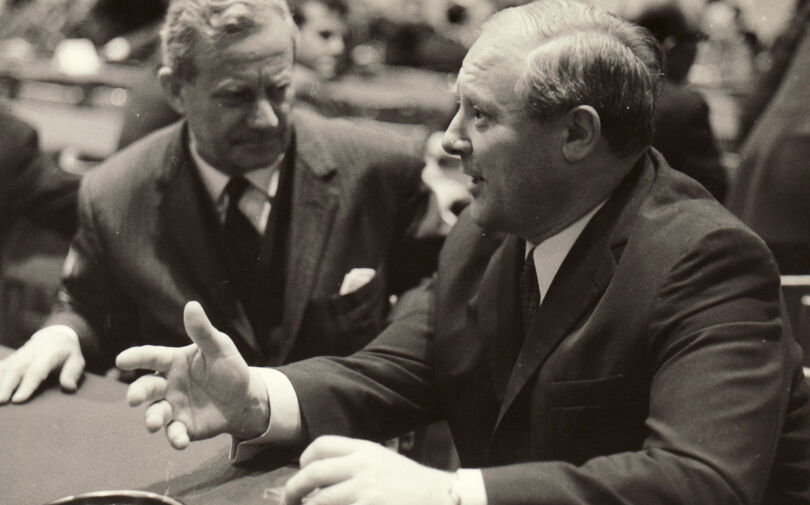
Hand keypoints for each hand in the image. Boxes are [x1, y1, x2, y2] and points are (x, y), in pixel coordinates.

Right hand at [0, 326, 83, 403]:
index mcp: (48, 355)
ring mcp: (17, 356)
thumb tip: (68, 388)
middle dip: (6, 386)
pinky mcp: (9, 360)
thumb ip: (72, 374)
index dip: (27, 386)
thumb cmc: (67, 353)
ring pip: (4, 369)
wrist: (54, 335)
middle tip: (0, 401)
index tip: (18, 400)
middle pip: (16, 370)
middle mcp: (29, 355)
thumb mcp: (77, 361)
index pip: (36, 371)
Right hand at [116, 301, 268, 448]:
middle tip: (133, 399)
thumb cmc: (229, 369)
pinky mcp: (183, 426)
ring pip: (156, 412)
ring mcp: (173, 406)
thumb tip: (191, 305)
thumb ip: (203, 331)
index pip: (152, 356)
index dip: (136, 357)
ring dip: (153, 418)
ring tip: (154, 423)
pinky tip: (181, 441)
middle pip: (147, 387)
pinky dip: (175, 438)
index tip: (121, 360)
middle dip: (138, 393)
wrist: (244, 399)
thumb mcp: (220, 348)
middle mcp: (168, 384)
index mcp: (174, 361)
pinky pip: (174, 433)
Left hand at [282, 435, 454, 504]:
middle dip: (293, 489)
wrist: (440, 499)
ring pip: (319, 501)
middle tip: (289, 501)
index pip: (321, 446)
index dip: (304, 460)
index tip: (300, 474)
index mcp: (364, 450)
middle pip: (313, 472)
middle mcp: (362, 466)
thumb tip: (318, 477)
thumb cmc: (410, 485)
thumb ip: (353, 463)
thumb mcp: (381, 462)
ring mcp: (365, 491)